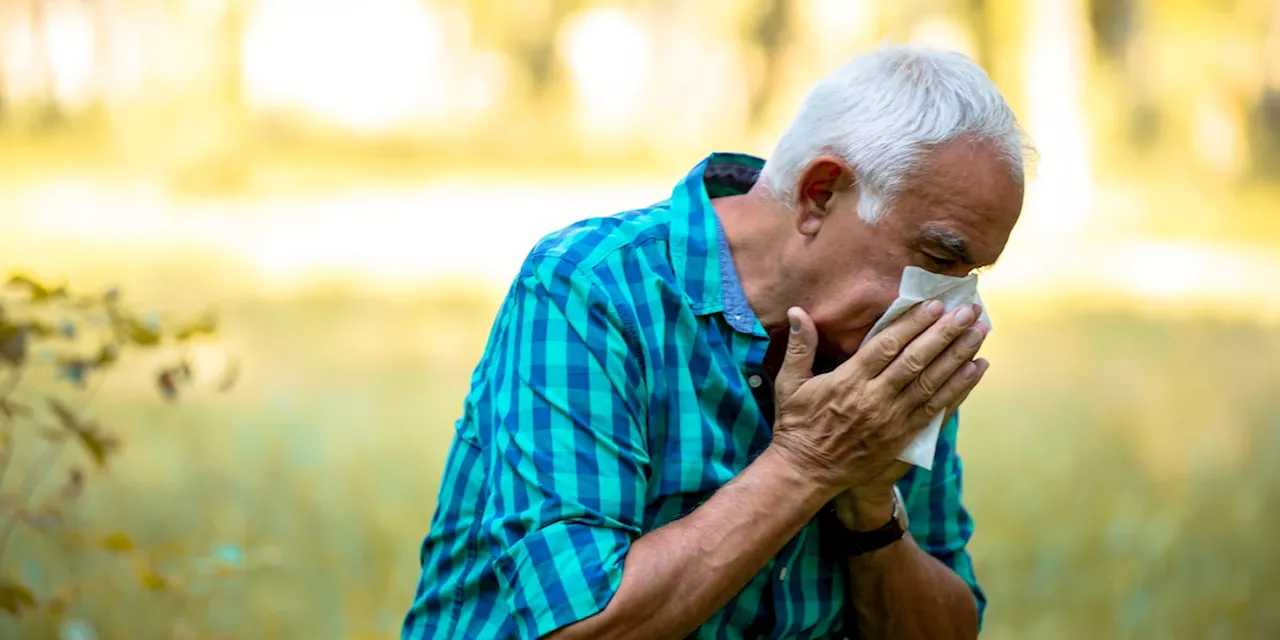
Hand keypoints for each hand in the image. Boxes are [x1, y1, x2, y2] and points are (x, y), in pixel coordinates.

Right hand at [767, 300, 988, 500]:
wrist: (808, 472)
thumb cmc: (798, 424)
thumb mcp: (790, 383)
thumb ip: (799, 346)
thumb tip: (797, 312)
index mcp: (849, 381)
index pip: (887, 346)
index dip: (913, 324)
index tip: (934, 304)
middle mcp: (875, 399)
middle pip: (916, 361)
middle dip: (944, 333)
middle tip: (968, 311)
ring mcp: (892, 420)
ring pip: (932, 382)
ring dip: (958, 356)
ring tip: (980, 332)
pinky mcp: (903, 436)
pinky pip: (937, 409)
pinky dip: (959, 388)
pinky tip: (976, 369)